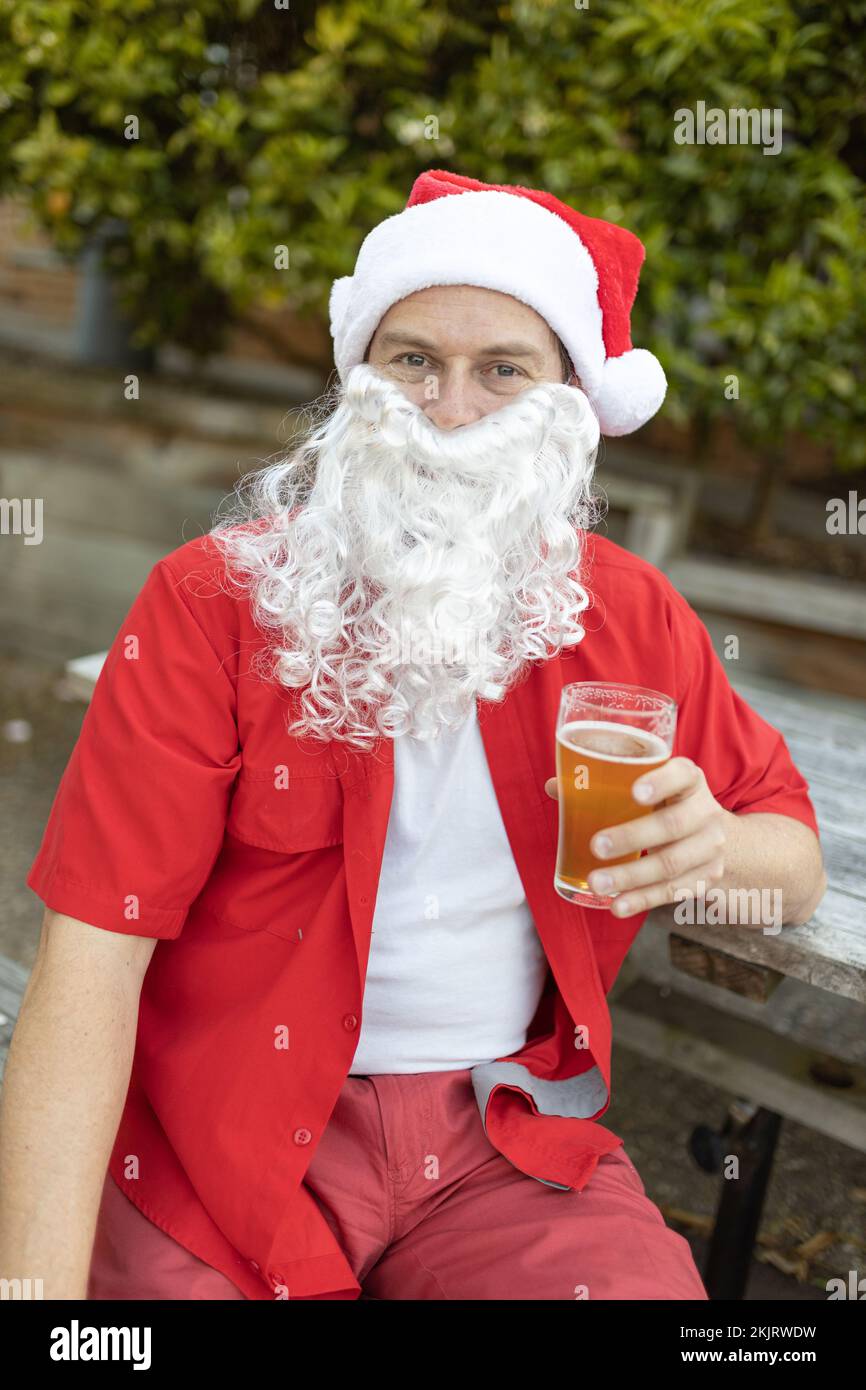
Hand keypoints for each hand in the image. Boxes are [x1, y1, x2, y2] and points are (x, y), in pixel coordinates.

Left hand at [544, 757, 730, 916]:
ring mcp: (710, 848)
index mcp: (689, 780)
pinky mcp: (706, 878)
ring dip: (631, 876)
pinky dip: (642, 900)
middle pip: (673, 825)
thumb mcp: (649, 787)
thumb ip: (605, 785)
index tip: (634, 792)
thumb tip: (554, 786)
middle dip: (633, 837)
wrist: (714, 836)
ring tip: (597, 882)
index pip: (681, 774)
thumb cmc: (668, 804)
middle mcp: (705, 812)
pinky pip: (673, 892)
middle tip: (597, 846)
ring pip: (671, 864)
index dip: (661, 782)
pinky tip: (617, 905)